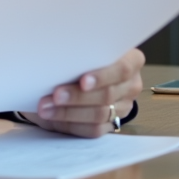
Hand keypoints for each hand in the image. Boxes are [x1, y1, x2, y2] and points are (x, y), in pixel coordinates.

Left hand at [22, 48, 144, 137]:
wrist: (87, 72)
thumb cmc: (85, 55)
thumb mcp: (87, 49)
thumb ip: (81, 53)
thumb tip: (55, 57)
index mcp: (132, 60)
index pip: (123, 69)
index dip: (102, 77)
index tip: (82, 81)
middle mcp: (131, 85)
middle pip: (108, 94)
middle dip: (77, 97)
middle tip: (55, 95)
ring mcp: (123, 106)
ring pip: (99, 115)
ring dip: (68, 112)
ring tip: (46, 108)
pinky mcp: (111, 124)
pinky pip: (93, 130)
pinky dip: (70, 124)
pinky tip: (53, 118)